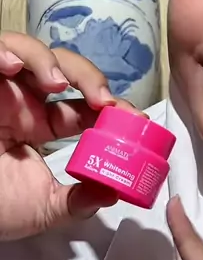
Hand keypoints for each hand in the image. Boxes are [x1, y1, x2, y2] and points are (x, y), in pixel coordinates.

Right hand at [0, 31, 143, 240]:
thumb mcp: (43, 208)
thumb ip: (78, 201)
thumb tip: (113, 192)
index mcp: (39, 126)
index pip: (82, 105)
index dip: (111, 106)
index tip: (133, 119)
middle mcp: (21, 102)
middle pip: (63, 69)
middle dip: (90, 78)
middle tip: (104, 100)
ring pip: (29, 50)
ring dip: (49, 60)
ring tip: (56, 83)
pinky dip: (5, 51)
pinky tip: (13, 67)